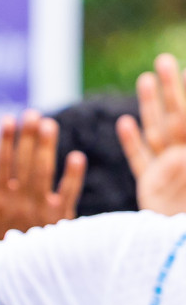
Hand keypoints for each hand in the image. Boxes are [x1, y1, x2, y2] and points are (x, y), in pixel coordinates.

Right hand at [0, 110, 85, 239]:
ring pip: (42, 173)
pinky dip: (72, 176)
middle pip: (23, 164)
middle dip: (27, 138)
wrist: (19, 276)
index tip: (8, 120)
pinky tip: (76, 157)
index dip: (5, 141)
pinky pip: (67, 194)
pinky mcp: (60, 218)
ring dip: (45, 148)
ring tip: (48, 125)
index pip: (1, 165)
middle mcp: (17, 202)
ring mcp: (39, 210)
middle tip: (32, 114)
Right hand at [118, 53, 185, 214]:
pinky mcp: (150, 187)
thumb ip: (176, 167)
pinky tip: (125, 123)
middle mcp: (182, 159)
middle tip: (164, 61)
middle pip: (174, 118)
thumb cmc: (184, 212)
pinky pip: (141, 161)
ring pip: (157, 132)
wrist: (177, 244)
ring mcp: (166, 172)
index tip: (185, 69)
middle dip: (171, 90)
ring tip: (145, 80)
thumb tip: (178, 154)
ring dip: (150, 106)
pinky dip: (132, 143)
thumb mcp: (183, 179)